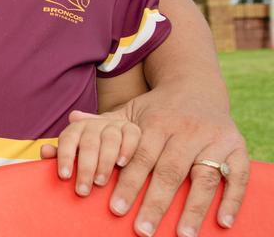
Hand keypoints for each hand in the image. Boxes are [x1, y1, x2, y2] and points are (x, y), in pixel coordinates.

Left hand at [42, 110, 140, 196]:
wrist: (120, 131)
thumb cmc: (92, 150)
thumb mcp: (76, 150)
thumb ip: (61, 152)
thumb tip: (45, 150)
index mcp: (77, 128)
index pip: (67, 140)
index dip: (64, 157)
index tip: (64, 176)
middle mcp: (95, 124)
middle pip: (89, 144)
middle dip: (85, 168)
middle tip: (82, 190)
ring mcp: (115, 125)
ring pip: (109, 140)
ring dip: (104, 162)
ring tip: (100, 182)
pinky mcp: (133, 129)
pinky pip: (131, 136)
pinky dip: (126, 149)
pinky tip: (122, 164)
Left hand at [92, 94, 247, 235]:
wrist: (196, 87)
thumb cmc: (158, 109)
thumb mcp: (131, 111)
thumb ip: (104, 122)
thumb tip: (72, 119)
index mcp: (157, 123)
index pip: (140, 158)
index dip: (128, 183)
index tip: (116, 208)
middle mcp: (186, 131)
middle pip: (169, 171)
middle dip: (155, 202)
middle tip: (141, 229)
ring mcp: (214, 139)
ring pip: (203, 176)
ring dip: (194, 208)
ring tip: (182, 234)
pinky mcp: (237, 147)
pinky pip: (237, 176)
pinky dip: (231, 200)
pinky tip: (221, 222)